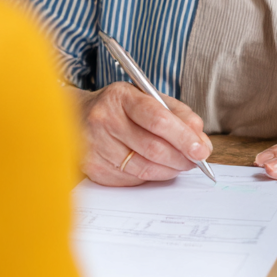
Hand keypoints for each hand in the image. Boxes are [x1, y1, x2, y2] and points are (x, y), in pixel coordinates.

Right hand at [69, 82, 212, 185]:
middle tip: (196, 160)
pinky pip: (131, 179)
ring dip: (169, 170)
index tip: (201, 149)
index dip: (183, 137)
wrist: (75, 116)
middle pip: (152, 147)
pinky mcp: (92, 168)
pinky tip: (157, 168)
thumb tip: (200, 141)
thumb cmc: (120, 107)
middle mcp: (104, 120)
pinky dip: (151, 176)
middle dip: (181, 157)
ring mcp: (95, 146)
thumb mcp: (148, 97)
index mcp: (121, 97)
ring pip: (143, 168)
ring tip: (181, 164)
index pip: (158, 119)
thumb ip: (177, 114)